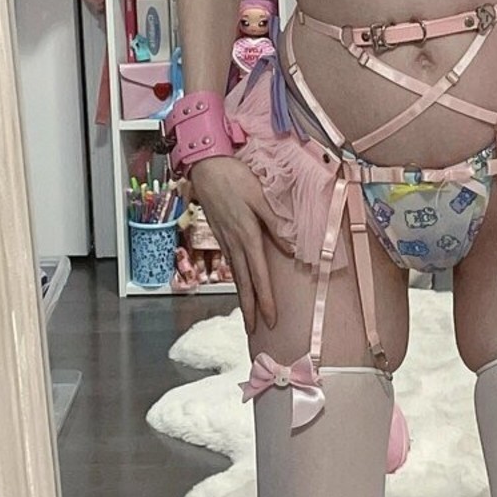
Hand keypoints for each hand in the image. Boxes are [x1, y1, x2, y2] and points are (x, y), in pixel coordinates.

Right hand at [188, 156, 276, 329]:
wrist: (204, 166)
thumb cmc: (234, 177)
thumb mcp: (260, 196)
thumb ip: (275, 222)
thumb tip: (292, 249)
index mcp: (246, 235)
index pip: (258, 274)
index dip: (265, 298)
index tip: (270, 319)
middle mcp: (234, 242)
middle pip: (243, 282)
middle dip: (251, 308)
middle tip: (256, 330)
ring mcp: (225, 239)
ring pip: (236, 275)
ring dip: (243, 297)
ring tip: (248, 315)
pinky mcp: (220, 234)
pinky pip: (231, 263)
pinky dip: (236, 279)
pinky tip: (240, 284)